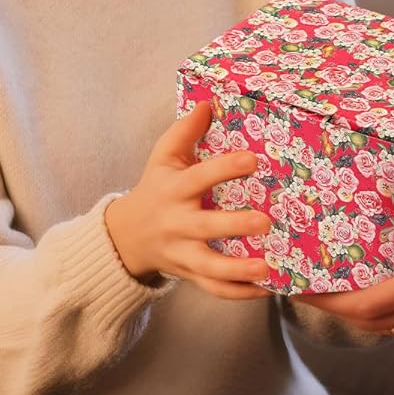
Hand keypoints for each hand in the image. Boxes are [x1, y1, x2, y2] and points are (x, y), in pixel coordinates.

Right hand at [104, 102, 271, 298]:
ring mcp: (182, 253)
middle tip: (265, 221)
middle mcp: (177, 223)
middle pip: (205, 227)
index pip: (199, 178)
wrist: (126, 236)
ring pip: (209, 266)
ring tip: (266, 267)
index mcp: (173, 190)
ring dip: (237, 269)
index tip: (253, 159)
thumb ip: (184, 131)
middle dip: (234, 225)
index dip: (224, 168)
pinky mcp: (189, 275)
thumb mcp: (162, 157)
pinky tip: (268, 287)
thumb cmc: (155, 188)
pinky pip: (214, 289)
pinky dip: (239, 292)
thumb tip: (207, 102)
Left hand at [296, 168, 393, 342]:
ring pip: (383, 325)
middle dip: (333, 304)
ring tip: (341, 284)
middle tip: (309, 282)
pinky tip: (388, 288)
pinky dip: (386, 311)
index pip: (360, 306)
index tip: (299, 287)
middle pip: (363, 320)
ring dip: (359, 309)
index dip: (325, 299)